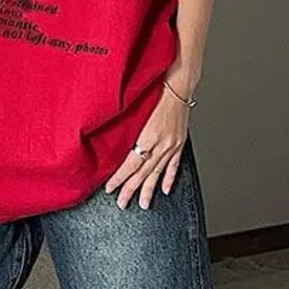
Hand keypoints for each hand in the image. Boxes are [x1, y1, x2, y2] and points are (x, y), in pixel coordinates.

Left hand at [104, 80, 193, 209]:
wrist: (178, 84)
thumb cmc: (154, 91)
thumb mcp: (135, 110)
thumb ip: (125, 129)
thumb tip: (110, 145)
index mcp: (147, 136)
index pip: (130, 165)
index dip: (119, 178)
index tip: (109, 188)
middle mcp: (161, 144)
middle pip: (143, 173)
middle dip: (131, 190)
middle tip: (122, 204)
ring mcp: (171, 145)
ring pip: (157, 173)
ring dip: (149, 190)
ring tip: (143, 204)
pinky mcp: (179, 142)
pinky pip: (173, 164)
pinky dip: (168, 178)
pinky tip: (163, 189)